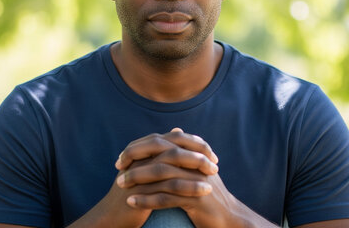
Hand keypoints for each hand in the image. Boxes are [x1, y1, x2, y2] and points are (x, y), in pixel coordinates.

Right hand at [66, 128, 218, 227]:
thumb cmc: (135, 190)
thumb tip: (178, 130)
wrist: (113, 215)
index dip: (194, 143)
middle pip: (173, 146)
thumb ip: (163, 150)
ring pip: (171, 164)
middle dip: (197, 152)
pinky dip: (189, 187)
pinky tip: (204, 191)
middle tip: (215, 162)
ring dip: (195, 168)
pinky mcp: (140, 190)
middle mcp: (141, 157)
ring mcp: (139, 172)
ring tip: (214, 175)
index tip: (211, 152)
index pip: (174, 138)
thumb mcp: (149, 166)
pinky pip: (168, 186)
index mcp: (145, 149)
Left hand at [117, 128, 277, 227]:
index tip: (124, 156)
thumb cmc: (210, 193)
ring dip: (138, 180)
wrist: (230, 217)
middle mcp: (196, 163)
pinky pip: (165, 198)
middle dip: (137, 160)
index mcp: (195, 153)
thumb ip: (186, 151)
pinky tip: (132, 201)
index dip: (142, 147)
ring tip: (121, 185)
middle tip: (118, 168)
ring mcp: (196, 180)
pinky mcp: (196, 199)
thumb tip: (175, 131)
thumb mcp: (198, 169)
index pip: (164, 143)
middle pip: (161, 156)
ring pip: (161, 176)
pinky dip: (146, 199)